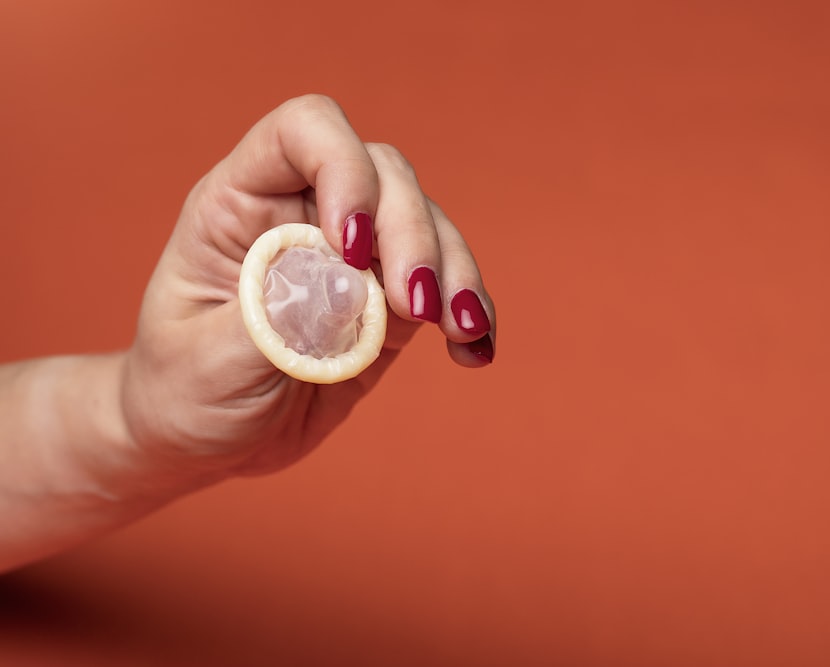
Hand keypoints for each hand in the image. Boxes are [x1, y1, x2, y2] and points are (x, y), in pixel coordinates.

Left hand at [120, 95, 495, 481]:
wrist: (204, 438)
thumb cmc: (183, 391)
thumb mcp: (206, 362)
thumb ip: (274, 318)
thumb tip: (348, 284)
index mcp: (242, 202)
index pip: (304, 132)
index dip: (343, 168)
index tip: (353, 247)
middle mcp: (306, 213)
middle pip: (386, 176)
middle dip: (413, 235)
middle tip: (415, 309)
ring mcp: (355, 257)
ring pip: (429, 226)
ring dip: (455, 274)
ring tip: (459, 332)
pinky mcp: (389, 304)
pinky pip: (446, 288)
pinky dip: (470, 315)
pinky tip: (474, 351)